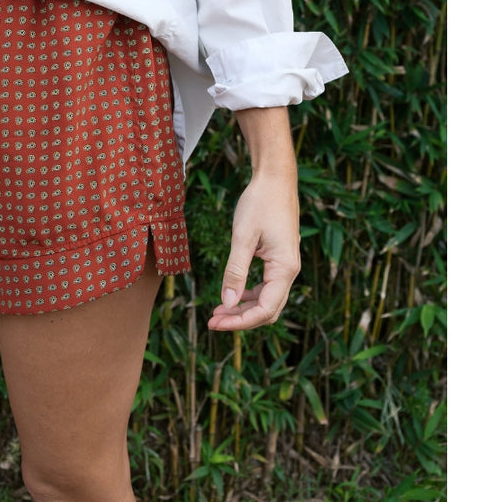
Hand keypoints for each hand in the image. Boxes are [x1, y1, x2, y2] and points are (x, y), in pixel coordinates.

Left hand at [207, 155, 300, 330]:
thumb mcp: (242, 237)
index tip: (215, 323)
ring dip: (244, 308)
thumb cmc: (260, 203)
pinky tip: (234, 293)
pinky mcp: (280, 258)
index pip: (264, 310)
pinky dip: (250, 294)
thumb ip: (235, 271)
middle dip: (240, 319)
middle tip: (212, 321)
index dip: (239, 322)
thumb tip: (226, 303)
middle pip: (268, 310)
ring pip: (268, 299)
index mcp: (285, 268)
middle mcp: (290, 271)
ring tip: (218, 310)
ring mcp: (287, 265)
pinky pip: (268, 286)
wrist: (275, 178)